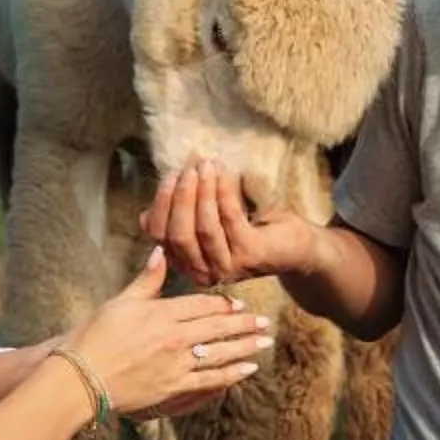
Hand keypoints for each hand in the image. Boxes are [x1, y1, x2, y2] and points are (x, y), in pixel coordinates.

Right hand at [68, 248, 273, 421]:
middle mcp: (174, 337)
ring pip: (220, 353)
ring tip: (265, 342)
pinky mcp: (173, 387)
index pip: (202, 305)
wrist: (81, 377)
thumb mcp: (119, 302)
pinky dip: (231, 374)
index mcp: (161, 313)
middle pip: (218, 328)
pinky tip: (247, 370)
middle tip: (265, 321)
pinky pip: (210, 380)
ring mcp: (176, 364)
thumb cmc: (94, 337)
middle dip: (244, 324)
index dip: (223, 305)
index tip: (239, 304)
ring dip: (246, 347)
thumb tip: (161, 251)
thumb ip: (146, 280)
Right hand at [143, 161, 319, 289]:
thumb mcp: (207, 224)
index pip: (160, 236)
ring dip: (203, 192)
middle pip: (178, 234)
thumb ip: (180, 221)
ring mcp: (228, 267)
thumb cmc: (249, 229)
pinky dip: (224, 192)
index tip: (170, 176)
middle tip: (188, 168)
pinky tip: (224, 173)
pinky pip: (229, 219)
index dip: (161, 204)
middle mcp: (204, 273)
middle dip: (180, 197)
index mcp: (188, 265)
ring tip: (206, 166)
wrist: (294, 245)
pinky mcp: (250, 256)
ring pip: (203, 227)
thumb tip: (145, 215)